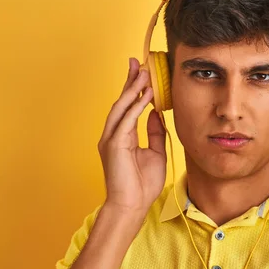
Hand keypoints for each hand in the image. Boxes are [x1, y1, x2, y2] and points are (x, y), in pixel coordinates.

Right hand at [97, 58, 166, 212]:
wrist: (132, 206)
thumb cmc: (142, 185)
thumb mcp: (155, 153)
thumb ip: (155, 133)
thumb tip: (156, 113)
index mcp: (122, 136)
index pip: (127, 107)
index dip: (133, 89)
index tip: (141, 72)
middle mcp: (113, 135)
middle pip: (121, 102)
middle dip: (129, 81)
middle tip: (137, 62)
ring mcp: (111, 139)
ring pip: (121, 107)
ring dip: (132, 89)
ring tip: (143, 73)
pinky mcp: (114, 145)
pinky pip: (126, 121)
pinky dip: (136, 106)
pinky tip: (146, 95)